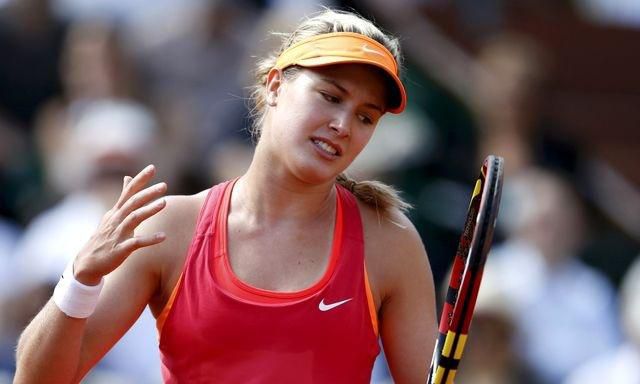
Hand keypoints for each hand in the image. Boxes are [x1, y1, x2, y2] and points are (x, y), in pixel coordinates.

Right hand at [73, 165, 167, 284]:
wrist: (87, 264)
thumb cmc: (104, 238)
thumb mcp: (112, 215)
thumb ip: (123, 197)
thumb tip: (128, 177)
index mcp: (116, 212)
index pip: (128, 191)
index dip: (140, 179)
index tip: (152, 167)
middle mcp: (116, 220)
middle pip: (133, 202)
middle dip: (148, 193)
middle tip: (163, 185)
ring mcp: (118, 234)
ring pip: (133, 218)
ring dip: (149, 210)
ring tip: (164, 203)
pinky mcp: (120, 249)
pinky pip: (136, 243)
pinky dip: (150, 239)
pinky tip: (163, 236)